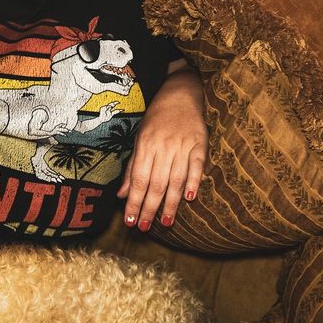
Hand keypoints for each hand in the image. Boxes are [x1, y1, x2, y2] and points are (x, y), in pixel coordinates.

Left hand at [117, 63, 206, 231]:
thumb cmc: (157, 120)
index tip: (130, 221)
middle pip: (155, 183)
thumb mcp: (139, 139)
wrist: (180, 94)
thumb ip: (133, 168)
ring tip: (165, 222)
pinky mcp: (200, 143)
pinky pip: (196, 166)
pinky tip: (189, 198)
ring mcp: (182, 145)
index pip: (138, 180)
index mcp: (145, 146)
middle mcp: (163, 147)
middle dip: (149, 208)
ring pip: (175, 179)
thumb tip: (122, 194)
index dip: (134, 202)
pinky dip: (193, 182)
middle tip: (144, 228)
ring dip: (170, 203)